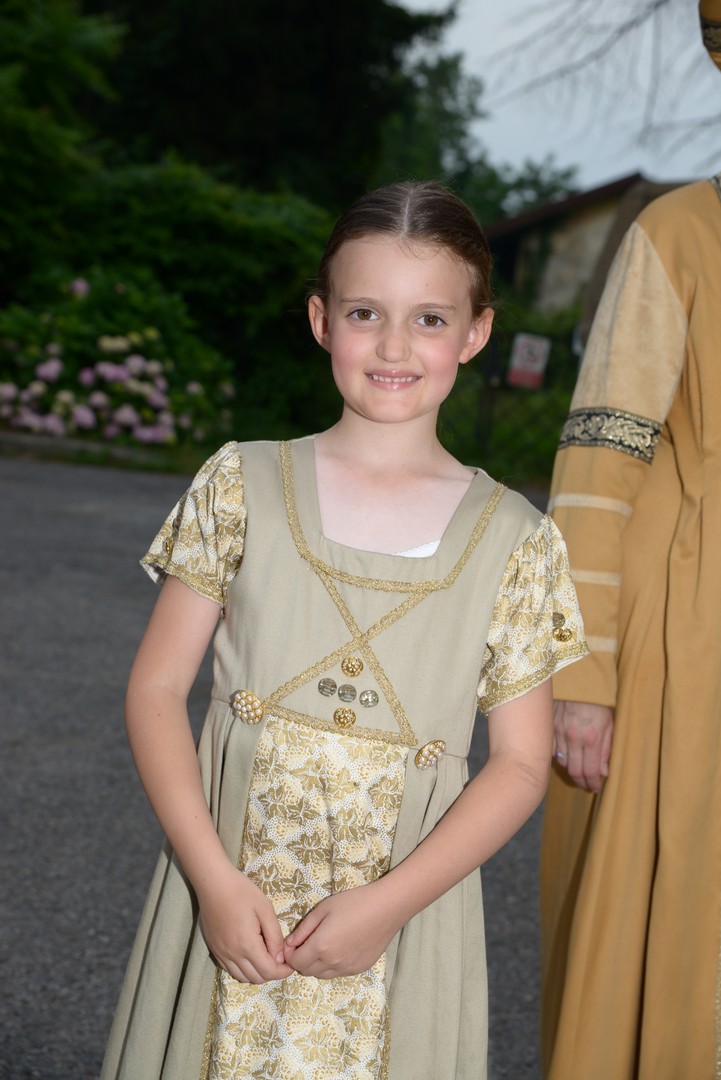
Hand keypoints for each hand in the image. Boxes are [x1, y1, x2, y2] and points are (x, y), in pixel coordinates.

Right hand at [197, 863, 294, 983]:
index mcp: (248, 945)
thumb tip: (280, 958)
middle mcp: (233, 955)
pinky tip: (250, 955)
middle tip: (280, 959)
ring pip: (242, 977)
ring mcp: (221, 953)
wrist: (213, 883)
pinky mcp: (214, 949)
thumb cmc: (242, 892)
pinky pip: (230, 970)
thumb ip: (274, 936)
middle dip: (272, 973)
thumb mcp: (265, 909)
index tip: (291, 963)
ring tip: (266, 957)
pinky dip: (243, 969)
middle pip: (256, 978)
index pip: (268, 971)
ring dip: (257, 973)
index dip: (283, 972)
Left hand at [283, 881, 399, 978]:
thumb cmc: (354, 903)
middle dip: (301, 960)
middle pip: (307, 971)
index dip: (290, 954)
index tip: (292, 943)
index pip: (296, 962)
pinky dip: (332, 965)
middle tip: (306, 943)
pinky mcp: (359, 969)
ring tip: (323, 944)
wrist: (386, 908)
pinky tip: (340, 947)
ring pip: (322, 975)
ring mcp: (347, 968)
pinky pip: (338, 973)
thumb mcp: (323, 909)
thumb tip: (290, 944)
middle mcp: (333, 963)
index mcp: (321, 946)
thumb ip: (303, 929)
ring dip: (316, 964)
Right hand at [553, 700, 613, 792]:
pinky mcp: (549, 727)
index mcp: (592, 739)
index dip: (593, 784)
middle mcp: (574, 738)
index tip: (595, 788)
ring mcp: (559, 733)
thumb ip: (607, 749)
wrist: (579, 680)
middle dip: (581, 782)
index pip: (591, 771)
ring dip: (570, 770)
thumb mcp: (610, 724)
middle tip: (586, 785)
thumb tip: (604, 771)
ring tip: (577, 772)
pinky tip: (564, 757)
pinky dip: (558, 757)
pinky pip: (551, 749)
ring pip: (562, 762)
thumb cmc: (599, 701)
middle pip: (574, 771)